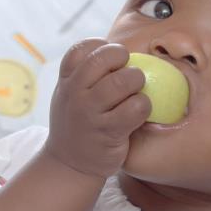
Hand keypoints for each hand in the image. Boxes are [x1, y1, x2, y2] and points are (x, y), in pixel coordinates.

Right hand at [43, 38, 150, 178]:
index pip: (81, 48)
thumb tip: (117, 51)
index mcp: (66, 80)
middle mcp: (75, 94)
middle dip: (123, 58)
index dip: (101, 46)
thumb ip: (84, 74)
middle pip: (104, 58)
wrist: (69, 164)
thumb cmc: (77, 123)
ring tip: (135, 91)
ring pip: (123, 81)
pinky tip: (138, 111)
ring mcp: (90, 113)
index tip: (111, 58)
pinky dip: (143, 106)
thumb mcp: (69, 95)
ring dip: (137, 82)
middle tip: (128, 71)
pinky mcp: (109, 132)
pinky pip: (136, 108)